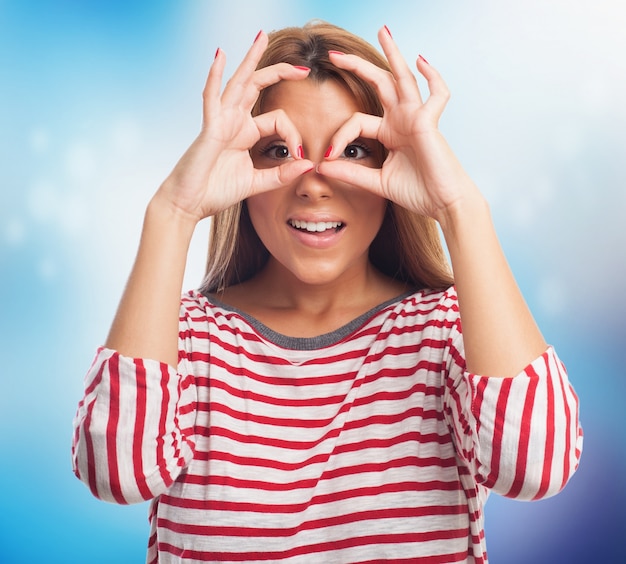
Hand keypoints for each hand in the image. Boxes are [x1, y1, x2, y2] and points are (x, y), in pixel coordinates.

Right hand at [154, 32, 313, 223]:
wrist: (189, 204)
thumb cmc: (215, 192)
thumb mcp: (256, 183)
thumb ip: (281, 175)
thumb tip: (309, 165)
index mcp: (245, 133)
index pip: (279, 120)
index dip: (294, 134)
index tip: (301, 155)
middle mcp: (234, 122)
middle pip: (257, 87)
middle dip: (279, 72)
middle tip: (303, 66)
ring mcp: (220, 122)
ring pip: (238, 83)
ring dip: (250, 60)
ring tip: (261, 37)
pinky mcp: (209, 128)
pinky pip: (211, 98)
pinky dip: (215, 77)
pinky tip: (220, 56)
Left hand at [317, 27, 480, 222]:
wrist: (443, 204)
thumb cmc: (418, 192)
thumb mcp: (377, 182)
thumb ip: (351, 173)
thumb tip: (322, 166)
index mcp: (390, 133)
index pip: (358, 121)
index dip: (340, 136)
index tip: (327, 156)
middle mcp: (402, 120)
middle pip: (378, 84)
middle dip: (357, 67)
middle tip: (334, 53)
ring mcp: (417, 118)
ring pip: (403, 78)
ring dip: (393, 54)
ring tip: (382, 31)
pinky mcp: (429, 122)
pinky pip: (436, 93)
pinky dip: (432, 76)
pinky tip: (420, 61)